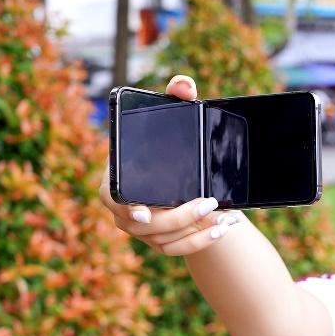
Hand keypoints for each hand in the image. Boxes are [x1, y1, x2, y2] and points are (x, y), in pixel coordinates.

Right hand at [99, 74, 240, 255]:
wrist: (184, 173)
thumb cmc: (173, 142)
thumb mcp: (177, 116)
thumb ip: (178, 95)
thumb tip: (183, 85)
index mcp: (116, 177)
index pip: (110, 197)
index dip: (124, 207)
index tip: (144, 212)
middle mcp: (123, 208)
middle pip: (143, 225)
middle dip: (176, 218)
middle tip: (208, 203)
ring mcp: (140, 228)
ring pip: (162, 240)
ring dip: (194, 232)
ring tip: (224, 218)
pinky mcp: (159, 241)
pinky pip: (176, 249)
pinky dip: (200, 243)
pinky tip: (222, 230)